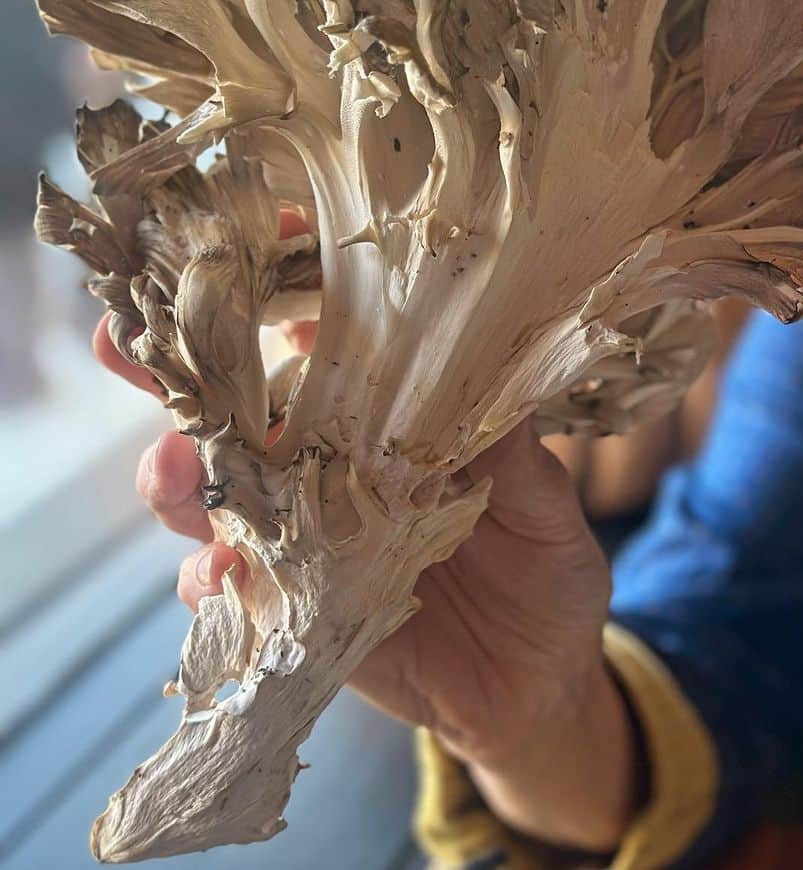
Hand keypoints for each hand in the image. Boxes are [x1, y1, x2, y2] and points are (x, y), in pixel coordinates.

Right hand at [95, 280, 640, 850]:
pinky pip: (230, 592)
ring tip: (171, 464)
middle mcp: (327, 465)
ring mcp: (300, 536)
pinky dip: (211, 581)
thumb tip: (491, 382)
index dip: (280, 288)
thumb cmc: (543, 572)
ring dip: (177, 476)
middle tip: (130, 343)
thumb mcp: (545, 508)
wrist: (535, 687)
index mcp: (386, 418)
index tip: (252, 242)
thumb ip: (513, 457)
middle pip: (237, 408)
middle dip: (178, 373)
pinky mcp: (290, 609)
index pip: (322, 338)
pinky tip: (222, 574)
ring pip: (212, 494)